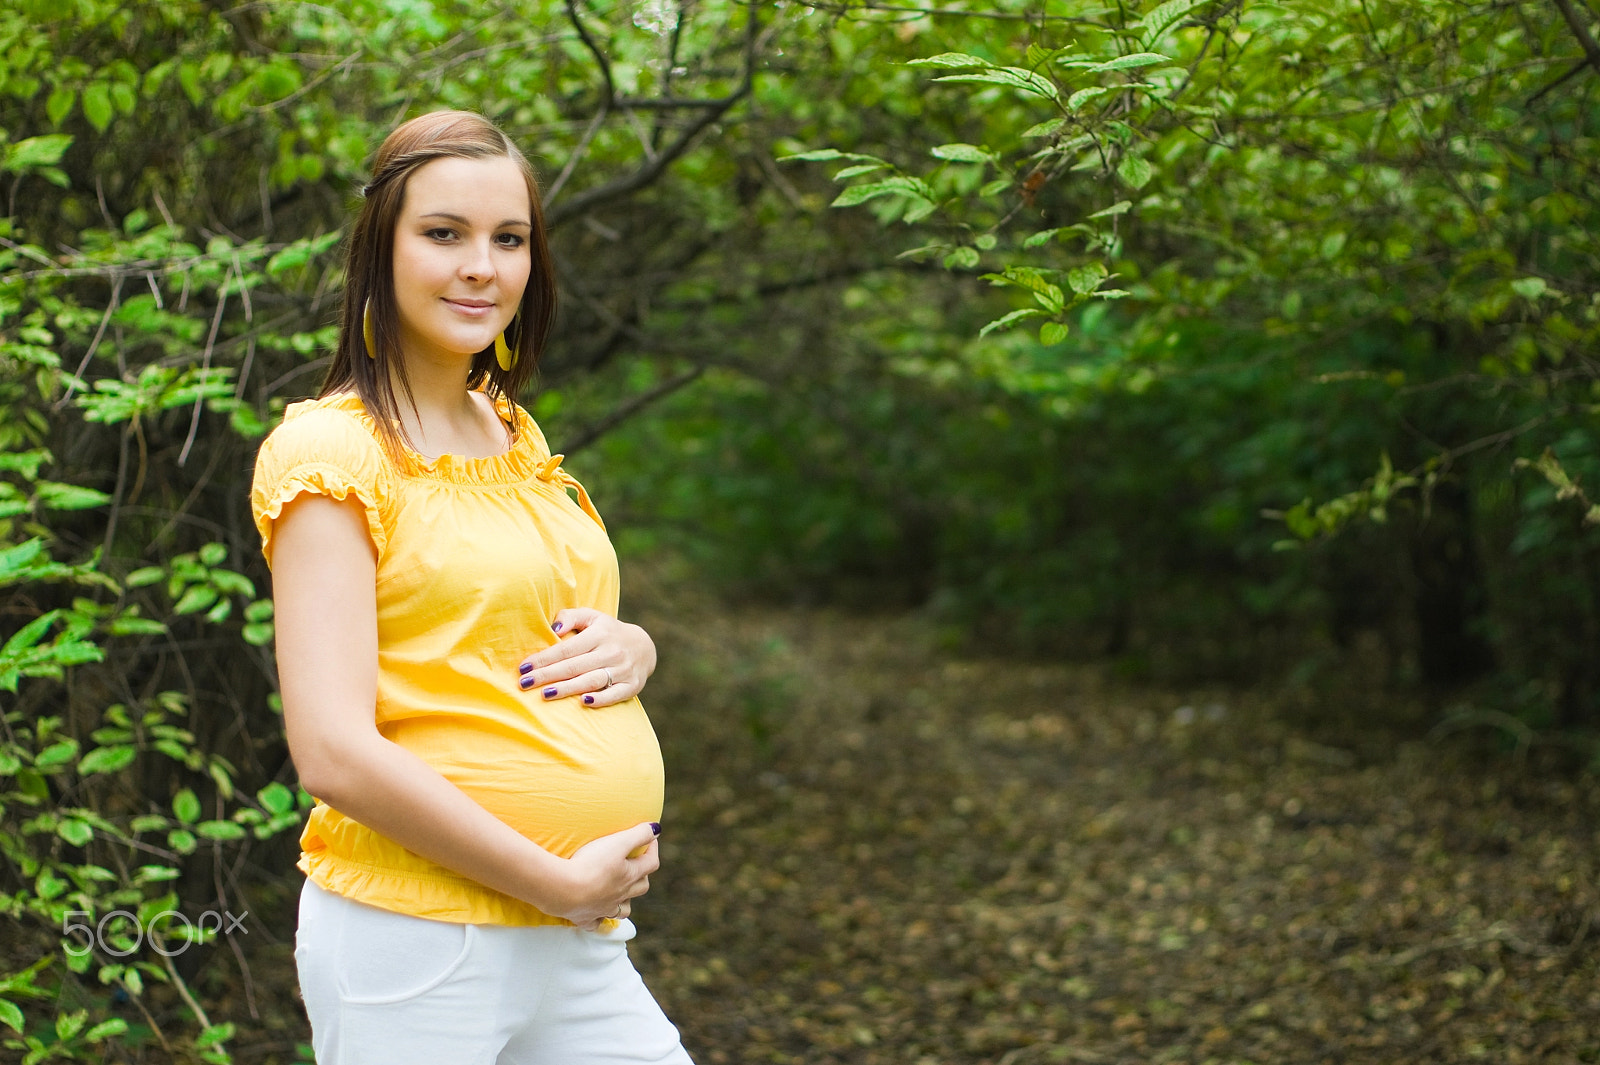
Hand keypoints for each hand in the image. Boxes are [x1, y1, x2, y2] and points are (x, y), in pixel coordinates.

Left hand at [518, 607, 656, 707]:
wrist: (644, 647)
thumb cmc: (607, 632)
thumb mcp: (592, 617)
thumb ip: (571, 616)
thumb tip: (553, 628)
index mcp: (599, 634)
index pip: (567, 649)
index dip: (544, 658)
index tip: (523, 667)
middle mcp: (611, 652)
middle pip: (574, 666)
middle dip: (547, 675)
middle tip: (524, 683)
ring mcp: (622, 670)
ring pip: (591, 681)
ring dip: (567, 689)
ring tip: (545, 695)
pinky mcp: (632, 686)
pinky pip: (615, 695)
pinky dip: (600, 699)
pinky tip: (583, 702)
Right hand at [545, 821, 660, 928]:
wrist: (563, 890)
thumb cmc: (591, 864)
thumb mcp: (618, 842)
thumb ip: (639, 834)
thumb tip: (656, 829)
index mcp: (630, 876)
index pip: (651, 862)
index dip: (653, 848)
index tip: (650, 837)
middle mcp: (620, 895)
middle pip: (640, 887)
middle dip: (642, 875)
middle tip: (635, 864)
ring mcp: (603, 908)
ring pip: (622, 909)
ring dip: (625, 901)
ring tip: (621, 892)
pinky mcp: (585, 917)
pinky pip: (596, 923)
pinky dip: (598, 919)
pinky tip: (596, 914)